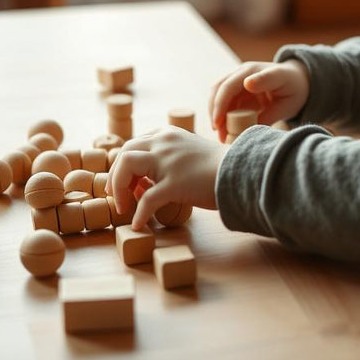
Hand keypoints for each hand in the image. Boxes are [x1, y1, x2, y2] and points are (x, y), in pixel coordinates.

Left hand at [106, 126, 228, 229]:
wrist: (243, 171)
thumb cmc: (220, 167)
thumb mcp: (190, 152)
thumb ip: (169, 159)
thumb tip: (148, 181)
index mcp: (167, 134)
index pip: (134, 144)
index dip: (125, 165)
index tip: (127, 182)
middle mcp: (164, 142)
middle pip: (125, 153)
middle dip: (116, 176)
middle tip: (117, 196)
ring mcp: (168, 162)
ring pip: (127, 166)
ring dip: (120, 189)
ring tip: (123, 208)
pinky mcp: (175, 183)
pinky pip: (147, 199)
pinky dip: (139, 213)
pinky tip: (138, 224)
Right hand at [208, 59, 308, 141]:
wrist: (293, 79)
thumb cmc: (293, 90)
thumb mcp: (289, 103)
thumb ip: (271, 114)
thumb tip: (250, 128)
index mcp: (265, 72)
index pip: (251, 78)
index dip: (242, 88)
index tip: (234, 102)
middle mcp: (246, 71)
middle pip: (223, 85)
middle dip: (217, 107)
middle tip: (218, 128)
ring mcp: (237, 77)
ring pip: (216, 91)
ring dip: (214, 112)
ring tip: (219, 134)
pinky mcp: (233, 86)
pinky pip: (220, 99)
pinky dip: (218, 115)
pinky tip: (222, 131)